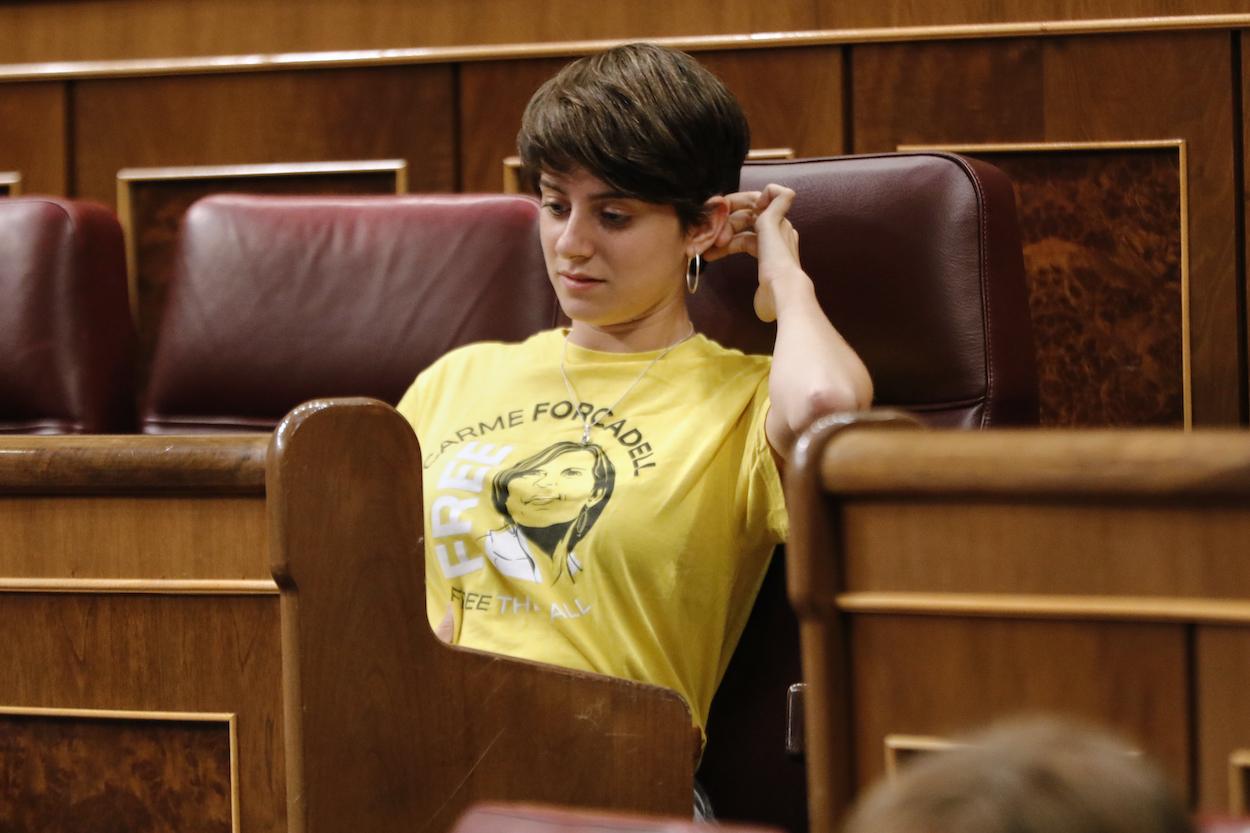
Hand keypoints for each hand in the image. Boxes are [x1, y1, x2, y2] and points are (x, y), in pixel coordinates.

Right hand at [704, 184, 801, 321]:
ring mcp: (769, 250)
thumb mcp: (774, 225)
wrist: (781, 294)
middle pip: (745, 220)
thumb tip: (773, 187)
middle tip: (709, 235)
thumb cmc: (776, 260)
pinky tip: (714, 255)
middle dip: (725, 224)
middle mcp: (776, 233)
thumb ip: (776, 202)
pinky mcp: (763, 266)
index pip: (753, 203)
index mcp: (779, 222)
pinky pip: (742, 249)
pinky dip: (727, 250)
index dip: (734, 204)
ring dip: (723, 238)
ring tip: (706, 249)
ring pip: (742, 236)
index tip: (717, 210)